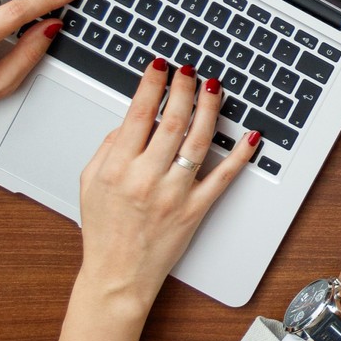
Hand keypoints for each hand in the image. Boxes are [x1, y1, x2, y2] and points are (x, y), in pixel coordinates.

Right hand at [50, 62, 255, 340]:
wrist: (117, 275)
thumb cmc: (103, 229)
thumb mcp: (89, 182)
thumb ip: (108, 147)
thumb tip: (132, 118)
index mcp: (117, 167)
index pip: (139, 113)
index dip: (152, 84)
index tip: (160, 66)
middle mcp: (146, 178)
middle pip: (172, 120)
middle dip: (184, 88)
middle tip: (189, 70)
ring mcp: (174, 194)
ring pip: (198, 141)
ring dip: (209, 109)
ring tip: (214, 87)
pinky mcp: (195, 210)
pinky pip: (223, 178)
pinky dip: (240, 156)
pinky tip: (250, 136)